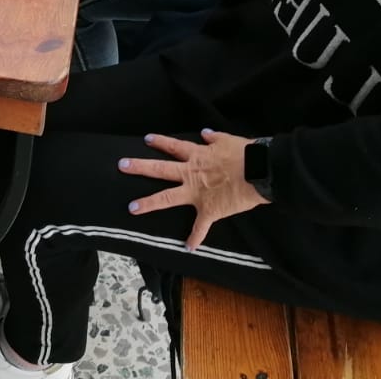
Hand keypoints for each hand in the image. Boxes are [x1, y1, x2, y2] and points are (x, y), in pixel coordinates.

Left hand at [119, 130, 268, 250]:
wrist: (259, 172)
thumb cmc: (245, 154)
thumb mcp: (228, 139)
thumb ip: (214, 137)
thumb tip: (205, 132)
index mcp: (197, 155)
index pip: (173, 146)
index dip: (159, 142)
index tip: (146, 139)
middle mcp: (191, 173)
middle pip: (160, 169)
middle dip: (139, 167)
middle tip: (121, 165)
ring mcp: (197, 193)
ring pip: (167, 197)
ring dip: (149, 203)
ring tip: (131, 208)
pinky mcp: (209, 210)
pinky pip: (200, 227)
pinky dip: (195, 238)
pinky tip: (188, 247)